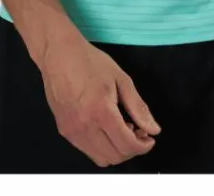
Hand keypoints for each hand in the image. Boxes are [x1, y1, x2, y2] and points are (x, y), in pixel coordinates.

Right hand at [38, 31, 162, 166]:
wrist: (59, 55)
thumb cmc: (89, 62)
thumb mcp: (121, 79)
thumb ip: (138, 107)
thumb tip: (153, 129)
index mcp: (101, 112)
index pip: (127, 145)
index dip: (143, 146)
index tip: (149, 139)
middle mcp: (85, 127)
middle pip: (115, 157)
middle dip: (131, 149)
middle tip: (137, 132)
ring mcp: (72, 131)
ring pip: (101, 159)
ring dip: (116, 151)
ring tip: (121, 130)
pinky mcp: (64, 131)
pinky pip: (87, 151)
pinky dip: (101, 147)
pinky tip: (106, 128)